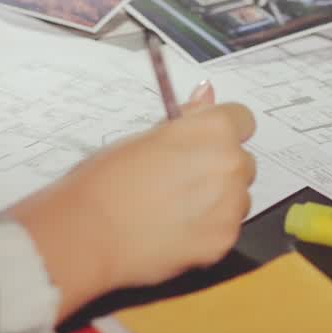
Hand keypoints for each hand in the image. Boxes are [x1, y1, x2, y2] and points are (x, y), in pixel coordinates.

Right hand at [10, 82, 255, 319]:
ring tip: (175, 211)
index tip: (202, 145)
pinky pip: (226, 230)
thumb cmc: (108, 177)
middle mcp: (232, 163)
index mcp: (214, 129)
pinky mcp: (225, 240)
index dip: (221, 132)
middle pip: (243, 162)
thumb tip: (209, 92)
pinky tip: (175, 234)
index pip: (242, 120)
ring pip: (238, 198)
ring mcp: (232, 205)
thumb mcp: (145, 136)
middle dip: (220, 169)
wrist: (88, 232)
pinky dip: (208, 232)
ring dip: (218, 202)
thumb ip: (188, 118)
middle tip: (181, 182)